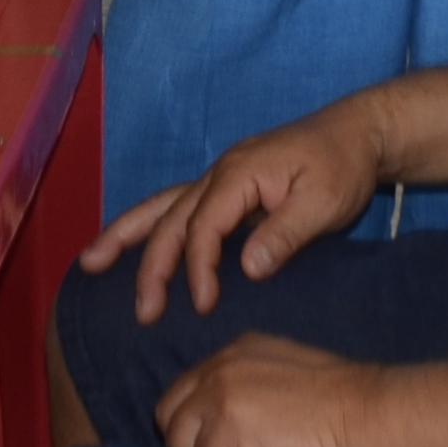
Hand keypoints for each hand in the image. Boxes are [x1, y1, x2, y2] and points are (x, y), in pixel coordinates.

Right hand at [82, 106, 381, 322]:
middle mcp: (219, 173)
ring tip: (90, 263)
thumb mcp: (325, 202)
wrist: (357, 133)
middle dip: (150, 266)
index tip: (203, 305)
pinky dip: (148, 225)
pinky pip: (176, 207)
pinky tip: (130, 245)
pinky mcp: (226, 188)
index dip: (197, 269)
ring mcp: (218, 178)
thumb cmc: (343, 166)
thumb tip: (247, 269)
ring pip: (161, 208)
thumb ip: (285, 234)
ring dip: (126, 236)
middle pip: (170, 220)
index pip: (202, 227)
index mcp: (239, 174)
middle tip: (143, 312)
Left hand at [152, 335, 385, 446]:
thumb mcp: (288, 375)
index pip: (185, 390)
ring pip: (179, 446)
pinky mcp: (226, 432)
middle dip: (190, 443)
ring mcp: (219, 399)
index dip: (198, 423)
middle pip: (168, 416)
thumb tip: (226, 422)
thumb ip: (250, 387)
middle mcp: (219, 368)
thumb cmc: (347, 404)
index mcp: (235, 351)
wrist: (371, 414)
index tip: (224, 441)